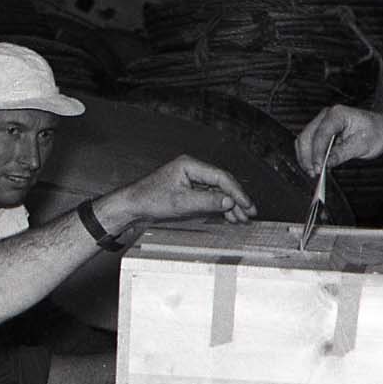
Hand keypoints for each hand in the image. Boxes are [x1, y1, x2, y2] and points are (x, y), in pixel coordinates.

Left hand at [104, 156, 254, 230]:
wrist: (133, 206)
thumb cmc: (150, 199)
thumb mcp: (181, 202)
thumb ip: (208, 201)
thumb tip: (230, 201)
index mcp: (190, 165)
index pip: (221, 176)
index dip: (236, 191)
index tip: (246, 204)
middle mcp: (192, 169)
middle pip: (222, 183)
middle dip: (237, 199)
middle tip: (249, 213)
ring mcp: (191, 180)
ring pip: (218, 191)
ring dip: (230, 205)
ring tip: (241, 218)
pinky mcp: (189, 190)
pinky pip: (210, 197)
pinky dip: (219, 206)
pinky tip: (228, 216)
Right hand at [294, 105, 382, 174]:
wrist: (382, 132)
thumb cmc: (376, 134)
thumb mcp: (361, 146)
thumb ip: (341, 154)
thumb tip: (326, 163)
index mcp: (337, 114)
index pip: (320, 134)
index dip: (317, 153)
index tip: (318, 168)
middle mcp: (326, 116)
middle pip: (307, 136)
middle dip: (307, 156)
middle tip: (313, 173)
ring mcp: (323, 123)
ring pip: (305, 140)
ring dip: (306, 157)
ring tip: (313, 173)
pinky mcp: (323, 133)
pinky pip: (310, 144)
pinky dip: (310, 156)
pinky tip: (317, 167)